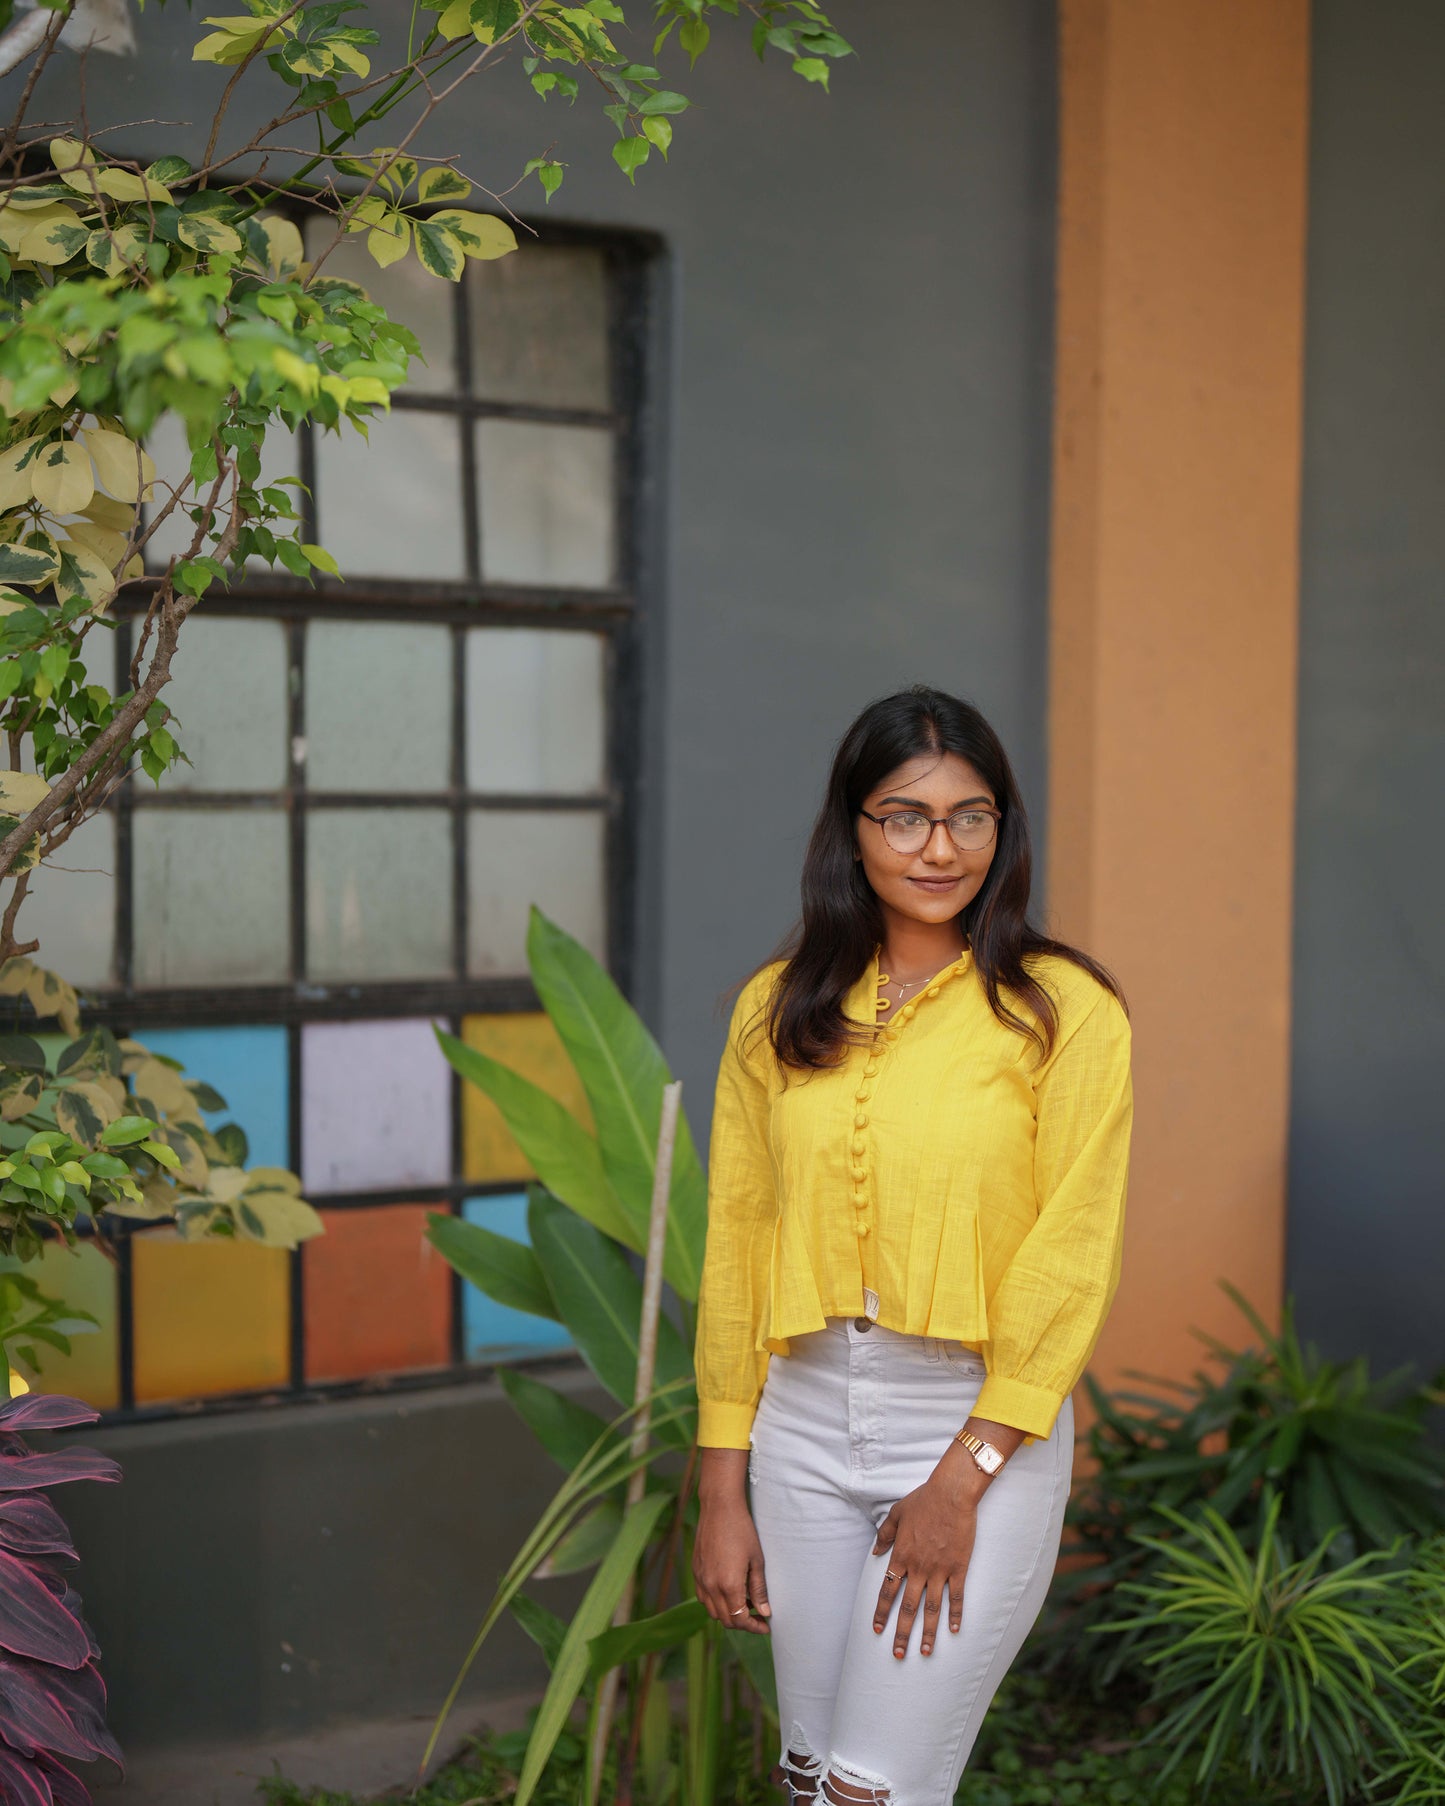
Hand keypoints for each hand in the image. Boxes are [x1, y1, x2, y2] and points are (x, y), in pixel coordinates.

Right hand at [693, 1455, 770, 1634]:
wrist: (719, 1507)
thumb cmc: (742, 1530)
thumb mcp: (756, 1560)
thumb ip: (759, 1589)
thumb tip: (765, 1612)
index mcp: (728, 1585)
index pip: (739, 1619)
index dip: (754, 1627)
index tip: (765, 1626)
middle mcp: (711, 1586)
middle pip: (725, 1619)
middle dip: (743, 1624)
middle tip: (758, 1617)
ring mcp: (701, 1579)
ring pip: (713, 1611)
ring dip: (729, 1614)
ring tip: (745, 1604)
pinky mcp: (695, 1571)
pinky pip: (704, 1598)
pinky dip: (716, 1603)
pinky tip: (730, 1592)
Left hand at [871, 1444, 984, 1657]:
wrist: (951, 1494)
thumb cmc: (923, 1500)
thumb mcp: (897, 1513)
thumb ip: (885, 1534)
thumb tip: (875, 1551)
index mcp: (901, 1556)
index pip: (887, 1591)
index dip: (881, 1612)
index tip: (876, 1630)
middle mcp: (918, 1568)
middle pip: (907, 1608)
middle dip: (901, 1633)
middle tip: (897, 1654)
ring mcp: (939, 1571)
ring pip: (931, 1609)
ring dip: (927, 1633)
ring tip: (924, 1652)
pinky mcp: (958, 1568)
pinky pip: (957, 1597)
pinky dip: (956, 1615)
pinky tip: (955, 1631)